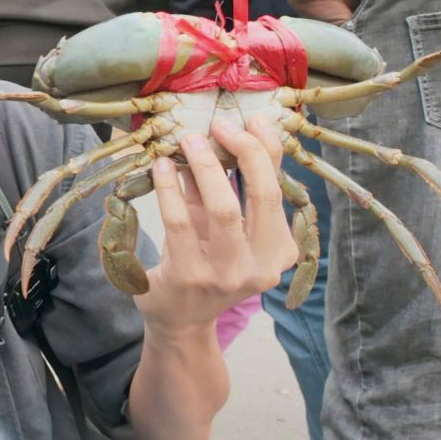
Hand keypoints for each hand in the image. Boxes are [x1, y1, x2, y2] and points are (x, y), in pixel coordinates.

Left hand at [135, 118, 297, 338]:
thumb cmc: (204, 261)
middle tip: (220, 126)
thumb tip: (219, 135)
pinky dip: (169, 188)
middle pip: (263, 196)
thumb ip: (226, 186)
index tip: (253, 120)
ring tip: (187, 140)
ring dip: (205, 166)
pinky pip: (180, 222)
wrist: (179, 319)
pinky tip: (161, 167)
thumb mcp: (222, 226)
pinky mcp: (191, 276)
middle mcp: (262, 266)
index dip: (268, 151)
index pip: (280, 190)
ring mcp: (228, 275)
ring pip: (224, 209)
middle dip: (245, 151)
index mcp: (279, 250)